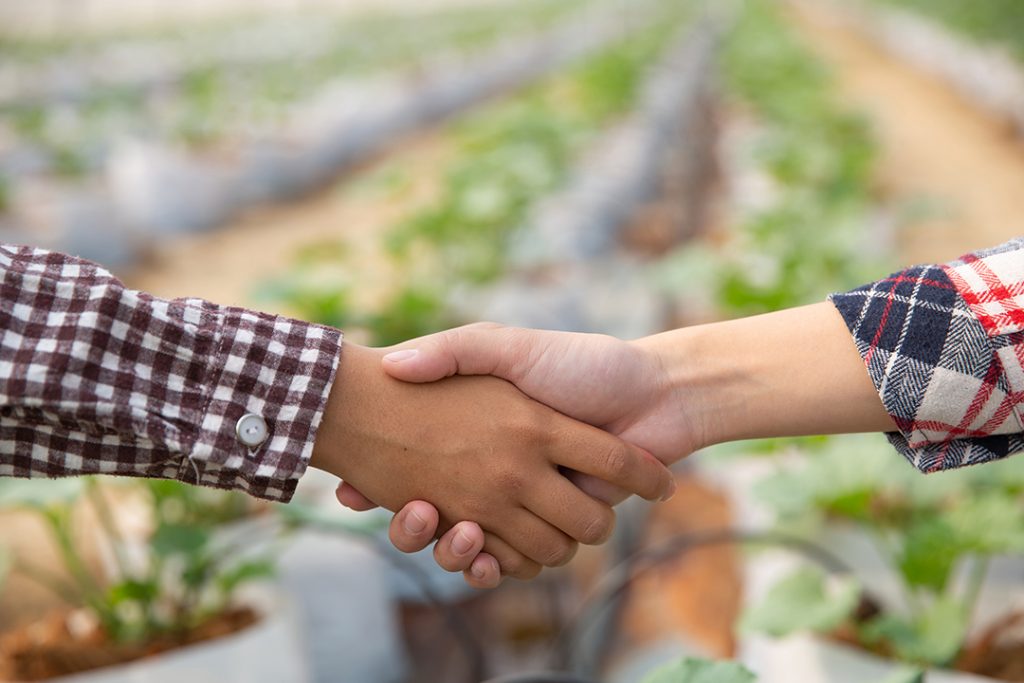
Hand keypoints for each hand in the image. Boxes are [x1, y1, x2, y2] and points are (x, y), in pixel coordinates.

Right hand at [312, 343, 675, 579]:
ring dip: (456, 548)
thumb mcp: (508, 346)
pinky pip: (514, 561)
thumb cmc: (583, 362)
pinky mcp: (556, 526)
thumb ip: (458, 350)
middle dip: (418, 527)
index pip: (410, 467)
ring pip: (472, 545)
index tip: (351, 489)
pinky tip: (479, 551)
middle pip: (435, 515)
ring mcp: (526, 501)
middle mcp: (498, 472)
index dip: (376, 483)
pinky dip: (493, 566)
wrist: (656, 395)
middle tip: (413, 513)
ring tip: (451, 528)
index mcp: (482, 434)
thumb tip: (394, 365)